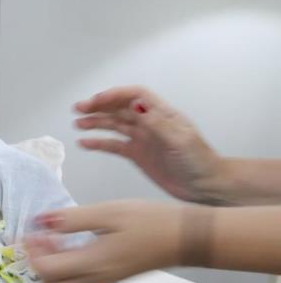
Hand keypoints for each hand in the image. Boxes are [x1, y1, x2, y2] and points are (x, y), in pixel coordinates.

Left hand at [23, 200, 186, 282]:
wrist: (187, 238)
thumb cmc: (149, 221)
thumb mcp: (108, 213)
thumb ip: (71, 220)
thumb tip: (40, 221)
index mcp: (91, 264)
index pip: (45, 269)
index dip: (31, 252)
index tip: (30, 232)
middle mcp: (94, 279)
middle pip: (50, 282)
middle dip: (37, 261)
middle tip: (39, 236)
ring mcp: (103, 281)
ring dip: (51, 264)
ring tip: (54, 237)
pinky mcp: (111, 277)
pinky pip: (78, 279)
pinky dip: (66, 265)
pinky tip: (72, 242)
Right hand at [74, 86, 223, 202]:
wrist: (205, 187)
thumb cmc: (199, 162)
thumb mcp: (180, 141)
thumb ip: (157, 123)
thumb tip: (136, 105)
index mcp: (162, 114)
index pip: (135, 96)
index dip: (115, 95)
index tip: (96, 101)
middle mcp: (150, 123)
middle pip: (120, 108)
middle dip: (99, 106)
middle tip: (78, 109)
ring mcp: (142, 139)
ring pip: (114, 125)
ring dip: (96, 122)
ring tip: (77, 124)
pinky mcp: (137, 155)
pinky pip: (114, 146)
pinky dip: (99, 143)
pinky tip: (85, 143)